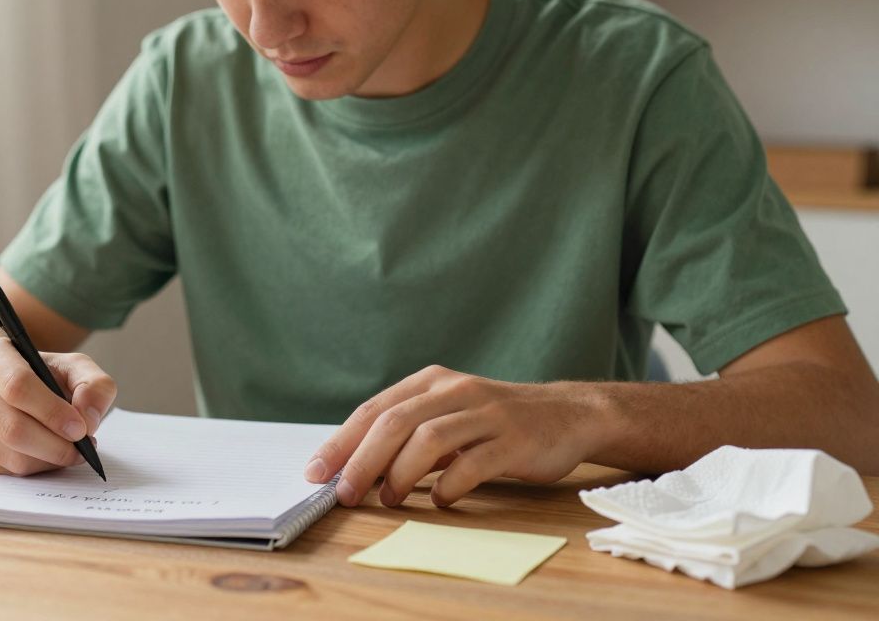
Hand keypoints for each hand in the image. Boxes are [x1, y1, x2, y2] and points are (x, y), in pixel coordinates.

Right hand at [0, 338, 116, 476]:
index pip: (17, 386)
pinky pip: (1, 472)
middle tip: (82, 450)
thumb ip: (94, 385)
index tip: (81, 429)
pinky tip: (46, 456)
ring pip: (8, 455)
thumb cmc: (41, 375)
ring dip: (47, 460)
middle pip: (11, 427)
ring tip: (69, 451)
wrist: (2, 386)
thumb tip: (88, 419)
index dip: (52, 412)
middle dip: (54, 445)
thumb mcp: (74, 367)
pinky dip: (32, 470)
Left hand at [304, 365, 598, 507]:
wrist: (567, 415)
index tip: (317, 471)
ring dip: (402, 474)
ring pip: (430, 439)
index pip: (375, 409)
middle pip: (395, 422)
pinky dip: (450, 485)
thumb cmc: (495, 422)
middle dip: (362, 460)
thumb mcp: (448, 415)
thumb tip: (354, 468)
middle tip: (344, 493)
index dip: (342, 441)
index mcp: (432, 382)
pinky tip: (442, 501)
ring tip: (389, 498)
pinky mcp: (514, 439)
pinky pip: (473, 463)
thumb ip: (407, 435)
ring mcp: (487, 413)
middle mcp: (456, 390)